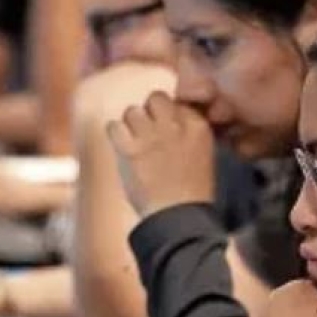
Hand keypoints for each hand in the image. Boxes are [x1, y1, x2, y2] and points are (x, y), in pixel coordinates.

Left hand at [107, 92, 214, 218]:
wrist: (178, 217)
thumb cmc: (192, 193)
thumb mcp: (203, 156)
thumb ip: (189, 133)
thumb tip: (168, 119)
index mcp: (198, 127)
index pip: (178, 102)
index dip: (169, 115)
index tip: (167, 130)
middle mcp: (175, 126)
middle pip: (155, 98)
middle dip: (150, 112)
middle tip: (148, 132)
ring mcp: (151, 136)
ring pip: (132, 111)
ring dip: (131, 125)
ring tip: (135, 144)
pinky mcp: (129, 149)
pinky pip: (113, 125)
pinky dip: (115, 135)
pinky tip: (123, 148)